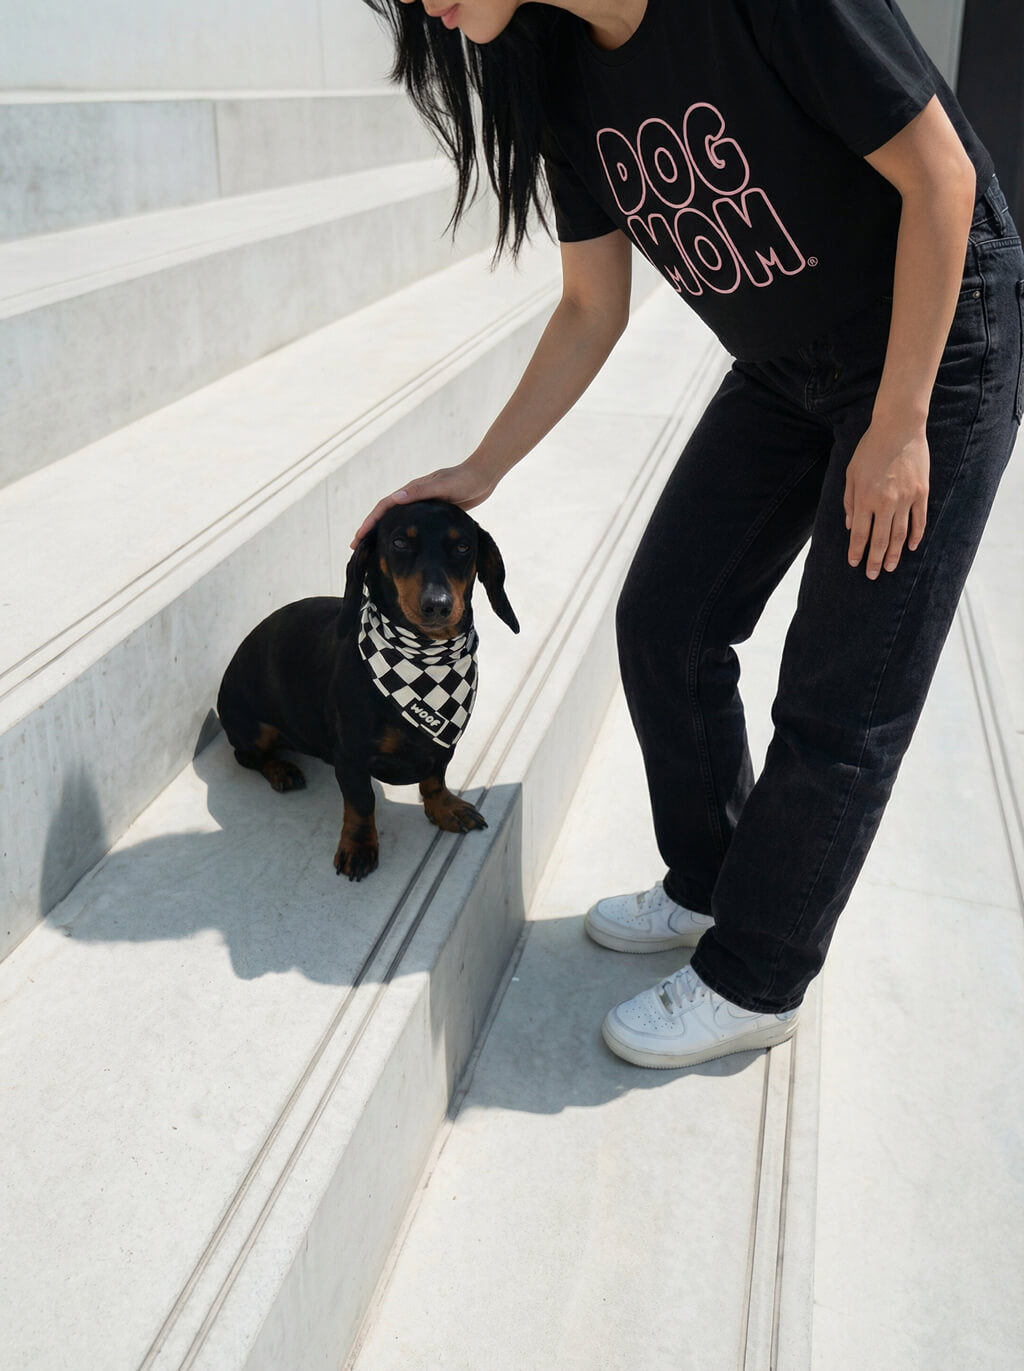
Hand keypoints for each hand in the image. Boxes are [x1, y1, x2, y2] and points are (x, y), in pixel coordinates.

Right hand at [350, 459, 496, 547]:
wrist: (483, 476)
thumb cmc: (464, 480)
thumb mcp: (442, 485)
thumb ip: (420, 491)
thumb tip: (395, 497)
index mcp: (412, 491)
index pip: (384, 507)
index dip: (369, 522)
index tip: (358, 537)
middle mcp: (413, 497)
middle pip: (385, 515)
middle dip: (369, 530)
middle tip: (357, 548)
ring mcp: (422, 506)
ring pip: (397, 522)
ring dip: (383, 534)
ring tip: (372, 550)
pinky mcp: (432, 513)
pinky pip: (411, 526)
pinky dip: (402, 535)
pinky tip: (401, 547)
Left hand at [843, 419, 928, 578]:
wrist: (899, 428)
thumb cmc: (870, 450)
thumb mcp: (851, 474)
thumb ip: (850, 501)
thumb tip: (851, 526)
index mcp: (865, 498)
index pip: (860, 534)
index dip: (857, 552)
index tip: (854, 564)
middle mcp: (886, 502)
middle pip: (880, 540)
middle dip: (875, 560)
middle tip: (873, 575)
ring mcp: (906, 499)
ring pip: (900, 535)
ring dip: (894, 554)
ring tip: (889, 567)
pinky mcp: (921, 493)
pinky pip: (919, 521)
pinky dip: (915, 536)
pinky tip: (910, 547)